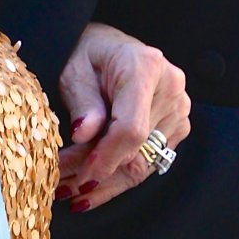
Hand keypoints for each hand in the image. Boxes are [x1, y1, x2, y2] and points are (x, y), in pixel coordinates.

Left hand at [55, 21, 190, 211]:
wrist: (110, 47)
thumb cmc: (90, 53)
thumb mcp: (74, 69)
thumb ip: (82, 102)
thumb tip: (83, 135)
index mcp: (146, 67)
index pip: (131, 127)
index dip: (106, 157)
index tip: (81, 176)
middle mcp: (171, 88)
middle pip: (135, 150)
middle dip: (96, 173)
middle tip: (60, 187)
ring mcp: (178, 109)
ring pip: (143, 164)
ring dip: (105, 183)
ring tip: (70, 191)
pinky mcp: (177, 127)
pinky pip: (149, 164)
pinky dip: (117, 179)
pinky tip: (91, 189)